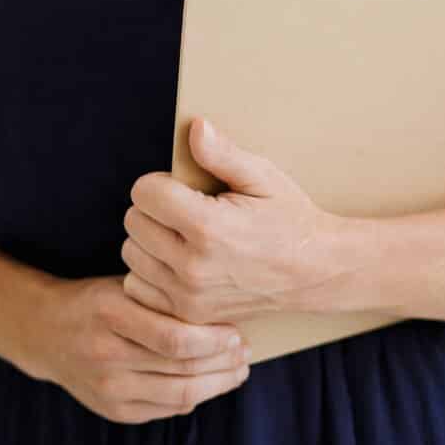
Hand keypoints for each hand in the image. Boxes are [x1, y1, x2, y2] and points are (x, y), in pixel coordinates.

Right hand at [29, 273, 252, 424]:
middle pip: (181, 370)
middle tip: (246, 352)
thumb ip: (163, 296)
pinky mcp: (112, 411)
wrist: (47, 332)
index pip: (175, 339)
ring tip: (238, 370)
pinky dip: (192, 397)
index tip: (237, 331)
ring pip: (178, 396)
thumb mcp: (124, 284)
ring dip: (216, 384)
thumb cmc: (96, 300)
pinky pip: (164, 409)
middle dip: (223, 363)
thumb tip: (221, 307)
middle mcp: (107, 356)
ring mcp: (109, 389)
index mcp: (111, 314)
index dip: (214, 340)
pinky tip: (209, 383)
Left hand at [121, 117, 336, 326]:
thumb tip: (195, 127)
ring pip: (131, 254)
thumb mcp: (262, 176)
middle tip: (184, 209)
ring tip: (182, 235)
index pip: (144, 193)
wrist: (314, 271)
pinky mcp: (187, 316)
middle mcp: (192, 267)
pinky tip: (176, 261)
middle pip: (133, 221)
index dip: (160, 182)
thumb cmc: (287, 217)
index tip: (181, 186)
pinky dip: (149, 272)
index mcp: (208, 227)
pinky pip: (137, 287)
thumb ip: (223, 153)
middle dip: (153, 208)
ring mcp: (188, 297)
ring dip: (149, 240)